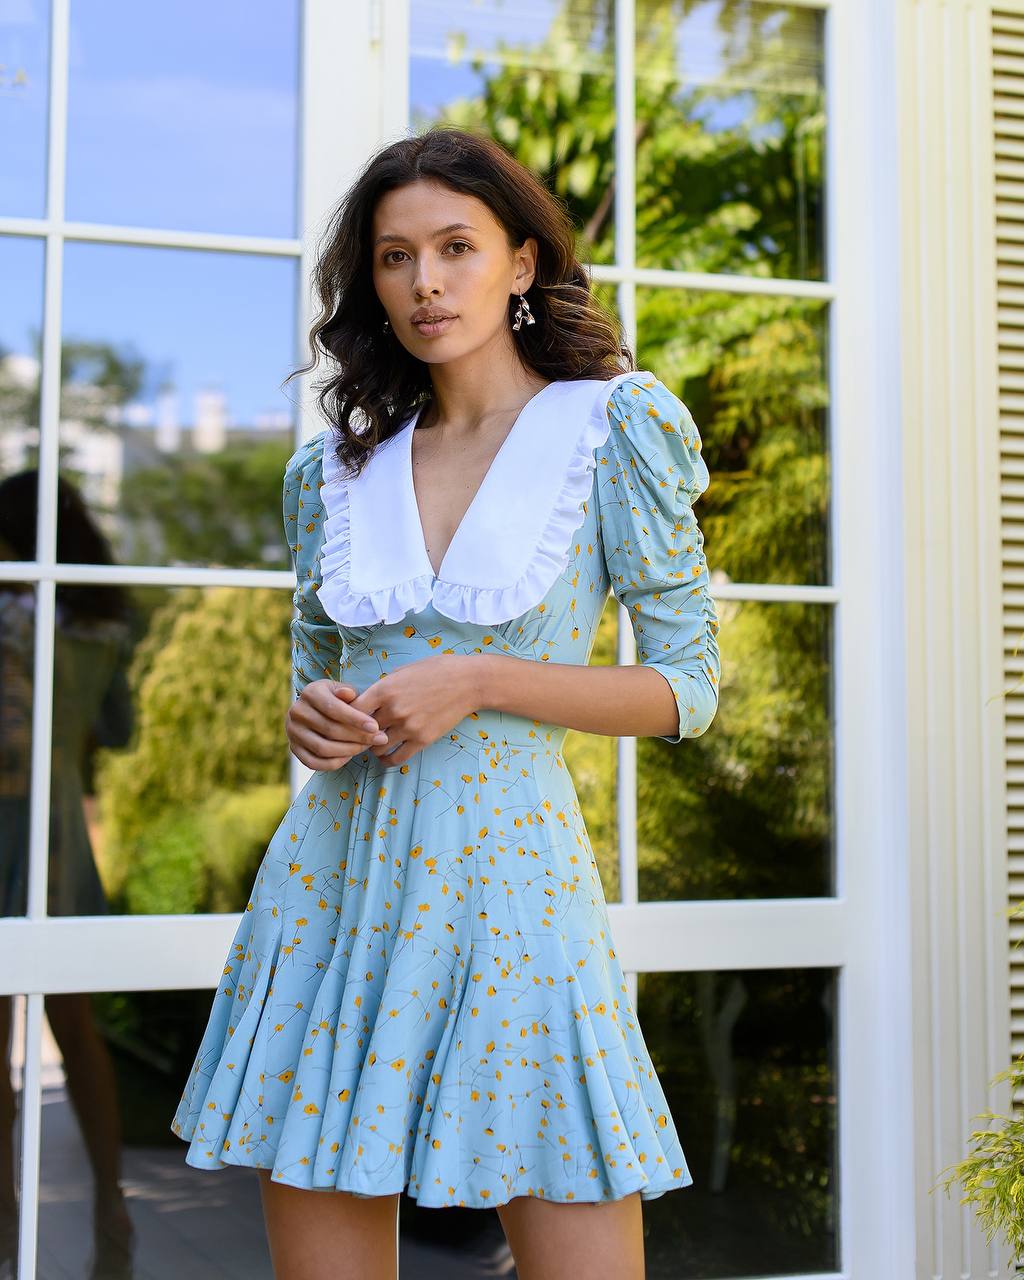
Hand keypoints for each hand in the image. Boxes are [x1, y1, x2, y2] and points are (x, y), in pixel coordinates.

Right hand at [285, 679, 389, 770]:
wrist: (313, 708)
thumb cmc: (334, 698)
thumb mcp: (341, 689)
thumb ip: (347, 692)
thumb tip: (348, 694)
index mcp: (310, 693)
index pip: (333, 708)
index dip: (355, 719)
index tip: (375, 727)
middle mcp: (297, 712)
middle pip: (330, 730)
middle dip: (358, 737)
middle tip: (379, 739)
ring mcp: (293, 732)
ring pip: (323, 748)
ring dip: (349, 751)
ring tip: (366, 747)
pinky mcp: (293, 748)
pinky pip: (314, 763)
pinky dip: (334, 763)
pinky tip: (350, 756)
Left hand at [348, 654, 483, 767]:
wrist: (468, 682)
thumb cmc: (436, 670)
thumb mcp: (404, 670)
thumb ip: (383, 686)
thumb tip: (366, 699)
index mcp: (385, 689)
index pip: (351, 711)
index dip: (346, 718)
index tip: (349, 720)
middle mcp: (393, 709)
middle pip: (362, 731)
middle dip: (358, 734)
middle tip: (358, 736)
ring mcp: (408, 726)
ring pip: (377, 747)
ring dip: (372, 748)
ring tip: (374, 744)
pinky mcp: (422, 739)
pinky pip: (396, 758)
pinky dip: (387, 759)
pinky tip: (387, 755)